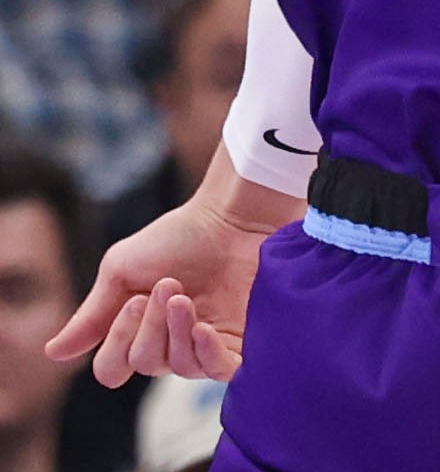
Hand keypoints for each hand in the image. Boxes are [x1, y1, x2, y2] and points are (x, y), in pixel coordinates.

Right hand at [47, 168, 291, 386]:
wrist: (233, 213)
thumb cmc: (179, 235)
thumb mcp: (123, 270)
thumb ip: (92, 314)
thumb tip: (52, 354)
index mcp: (139, 330)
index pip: (112, 367)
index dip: (117, 342)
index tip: (133, 300)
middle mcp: (170, 343)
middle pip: (144, 364)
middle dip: (150, 326)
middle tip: (167, 286)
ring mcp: (205, 344)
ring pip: (179, 368)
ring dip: (176, 332)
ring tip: (184, 297)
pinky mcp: (240, 340)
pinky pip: (219, 371)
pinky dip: (208, 355)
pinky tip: (204, 329)